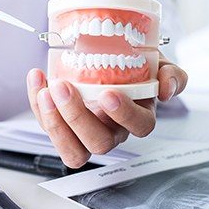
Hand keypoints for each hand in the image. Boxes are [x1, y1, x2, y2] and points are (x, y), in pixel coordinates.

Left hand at [27, 53, 186, 167]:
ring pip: (72, 150)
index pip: (139, 126)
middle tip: (64, 88)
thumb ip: (171, 74)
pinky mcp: (63, 128)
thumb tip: (167, 88)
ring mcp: (86, 133)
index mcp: (139, 116)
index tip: (108, 93)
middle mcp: (113, 131)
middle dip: (78, 117)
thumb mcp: (158, 63)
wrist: (111, 59)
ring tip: (45, 91)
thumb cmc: (135, 66)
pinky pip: (49, 127)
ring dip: (54, 123)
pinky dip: (37, 105)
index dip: (124, 115)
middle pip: (99, 143)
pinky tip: (37, 78)